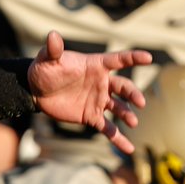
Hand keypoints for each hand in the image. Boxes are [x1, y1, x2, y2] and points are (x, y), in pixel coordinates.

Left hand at [27, 30, 151, 153]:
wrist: (36, 91)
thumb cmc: (44, 70)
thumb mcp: (47, 59)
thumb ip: (53, 49)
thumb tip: (51, 35)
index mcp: (95, 66)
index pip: (118, 60)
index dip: (133, 58)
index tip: (148, 58)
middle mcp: (101, 83)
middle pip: (123, 87)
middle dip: (133, 94)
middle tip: (140, 102)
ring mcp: (98, 101)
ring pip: (118, 108)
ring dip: (127, 115)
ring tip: (132, 122)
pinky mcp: (91, 116)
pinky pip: (108, 128)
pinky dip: (119, 139)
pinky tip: (129, 149)